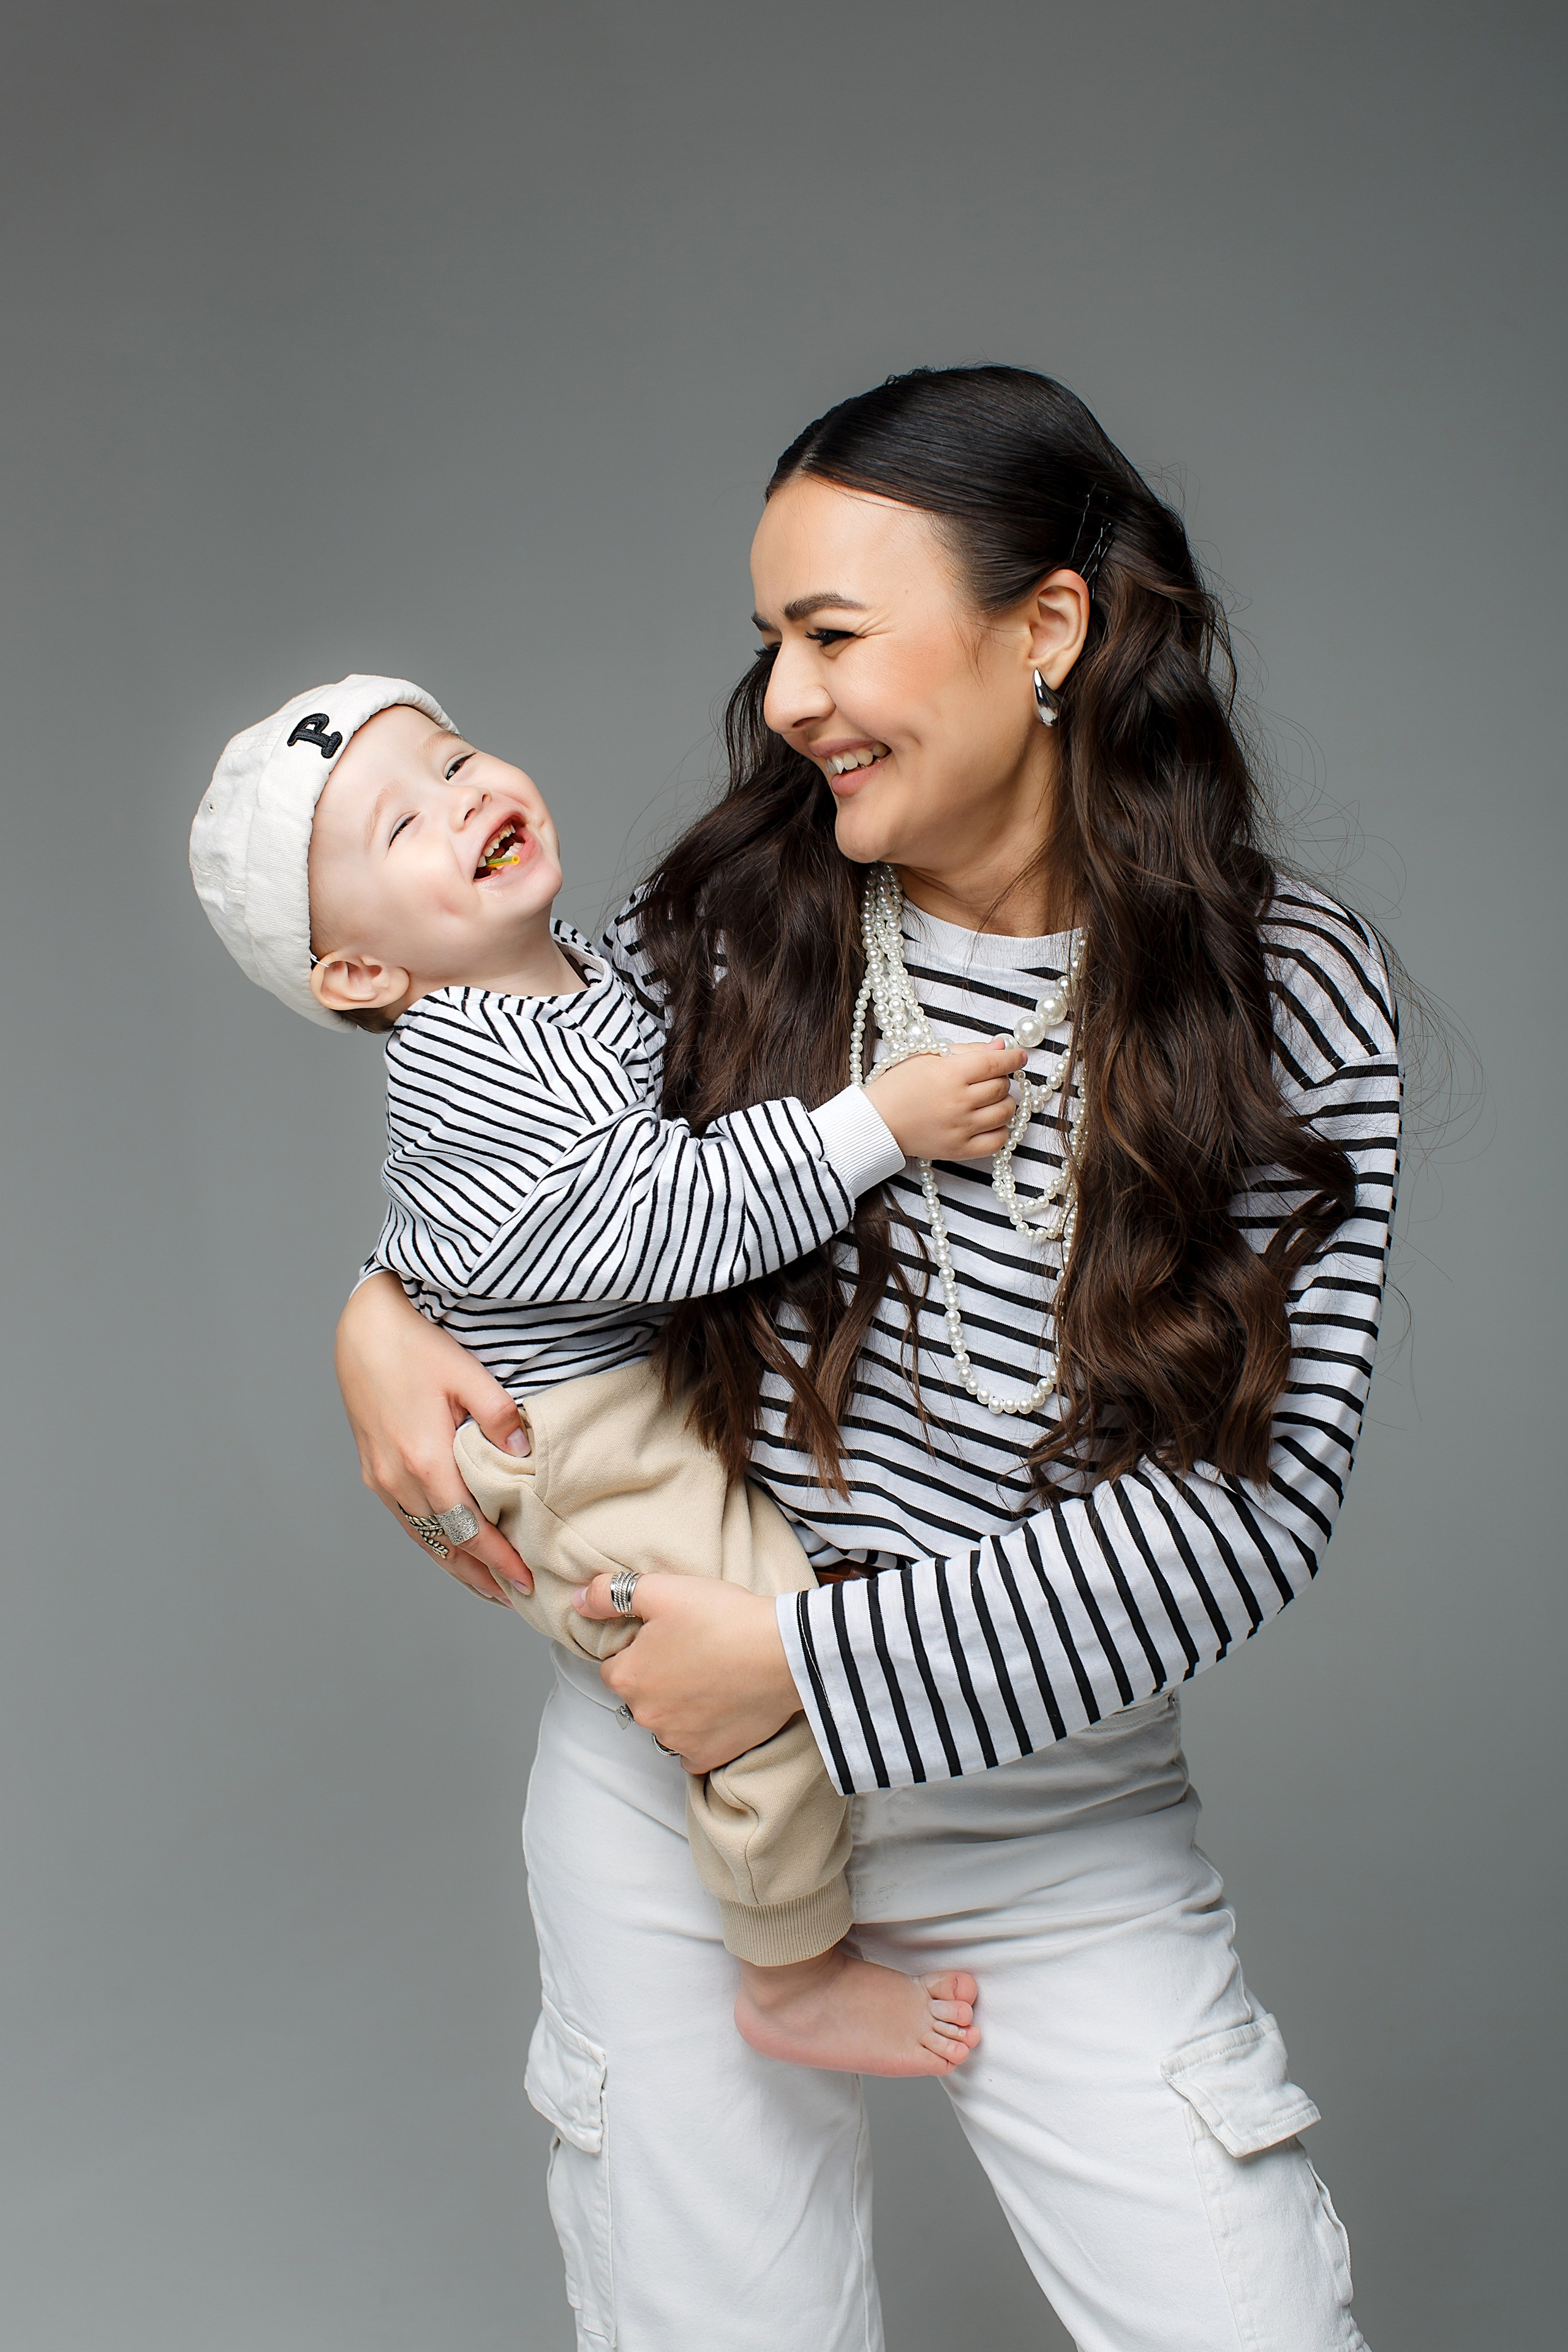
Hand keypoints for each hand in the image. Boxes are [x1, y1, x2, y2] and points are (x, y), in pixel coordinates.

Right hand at [334, 1272, 534, 1606]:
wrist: (363, 1328)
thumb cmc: (415, 1344)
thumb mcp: (466, 1372)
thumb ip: (498, 1416)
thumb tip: (523, 1457)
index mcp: (425, 1460)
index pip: (470, 1528)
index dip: (499, 1558)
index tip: (525, 1580)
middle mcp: (397, 1478)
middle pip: (445, 1542)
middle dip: (481, 1573)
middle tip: (514, 1596)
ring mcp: (380, 1477)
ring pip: (422, 1537)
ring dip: (454, 1565)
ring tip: (486, 1586)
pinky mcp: (371, 1470)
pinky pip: (405, 1520)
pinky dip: (430, 1542)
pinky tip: (447, 1549)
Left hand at [573, 1574, 801, 1771]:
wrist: (784, 1653)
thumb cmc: (723, 1618)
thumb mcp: (662, 1590)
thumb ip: (610, 1595)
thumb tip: (577, 1600)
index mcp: (628, 1677)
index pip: (613, 1666)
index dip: (637, 1648)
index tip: (666, 1637)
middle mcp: (646, 1716)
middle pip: (638, 1695)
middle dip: (656, 1677)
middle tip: (692, 1651)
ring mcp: (677, 1741)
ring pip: (664, 1723)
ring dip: (677, 1706)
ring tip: (711, 1676)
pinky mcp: (709, 1756)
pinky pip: (691, 1752)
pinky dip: (699, 1734)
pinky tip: (718, 1710)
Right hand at [867, 1038, 1025, 1162]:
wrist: (878, 1121)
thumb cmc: (899, 1086)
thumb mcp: (928, 1057)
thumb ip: (967, 1050)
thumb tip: (1001, 1047)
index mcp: (950, 1074)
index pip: (995, 1063)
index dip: (1013, 1058)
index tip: (1019, 1056)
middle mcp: (959, 1102)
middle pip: (1001, 1087)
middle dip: (1001, 1079)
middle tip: (990, 1077)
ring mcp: (961, 1128)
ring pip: (1005, 1113)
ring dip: (1004, 1103)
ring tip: (990, 1099)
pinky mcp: (960, 1150)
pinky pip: (997, 1141)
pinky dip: (1000, 1129)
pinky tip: (989, 1121)